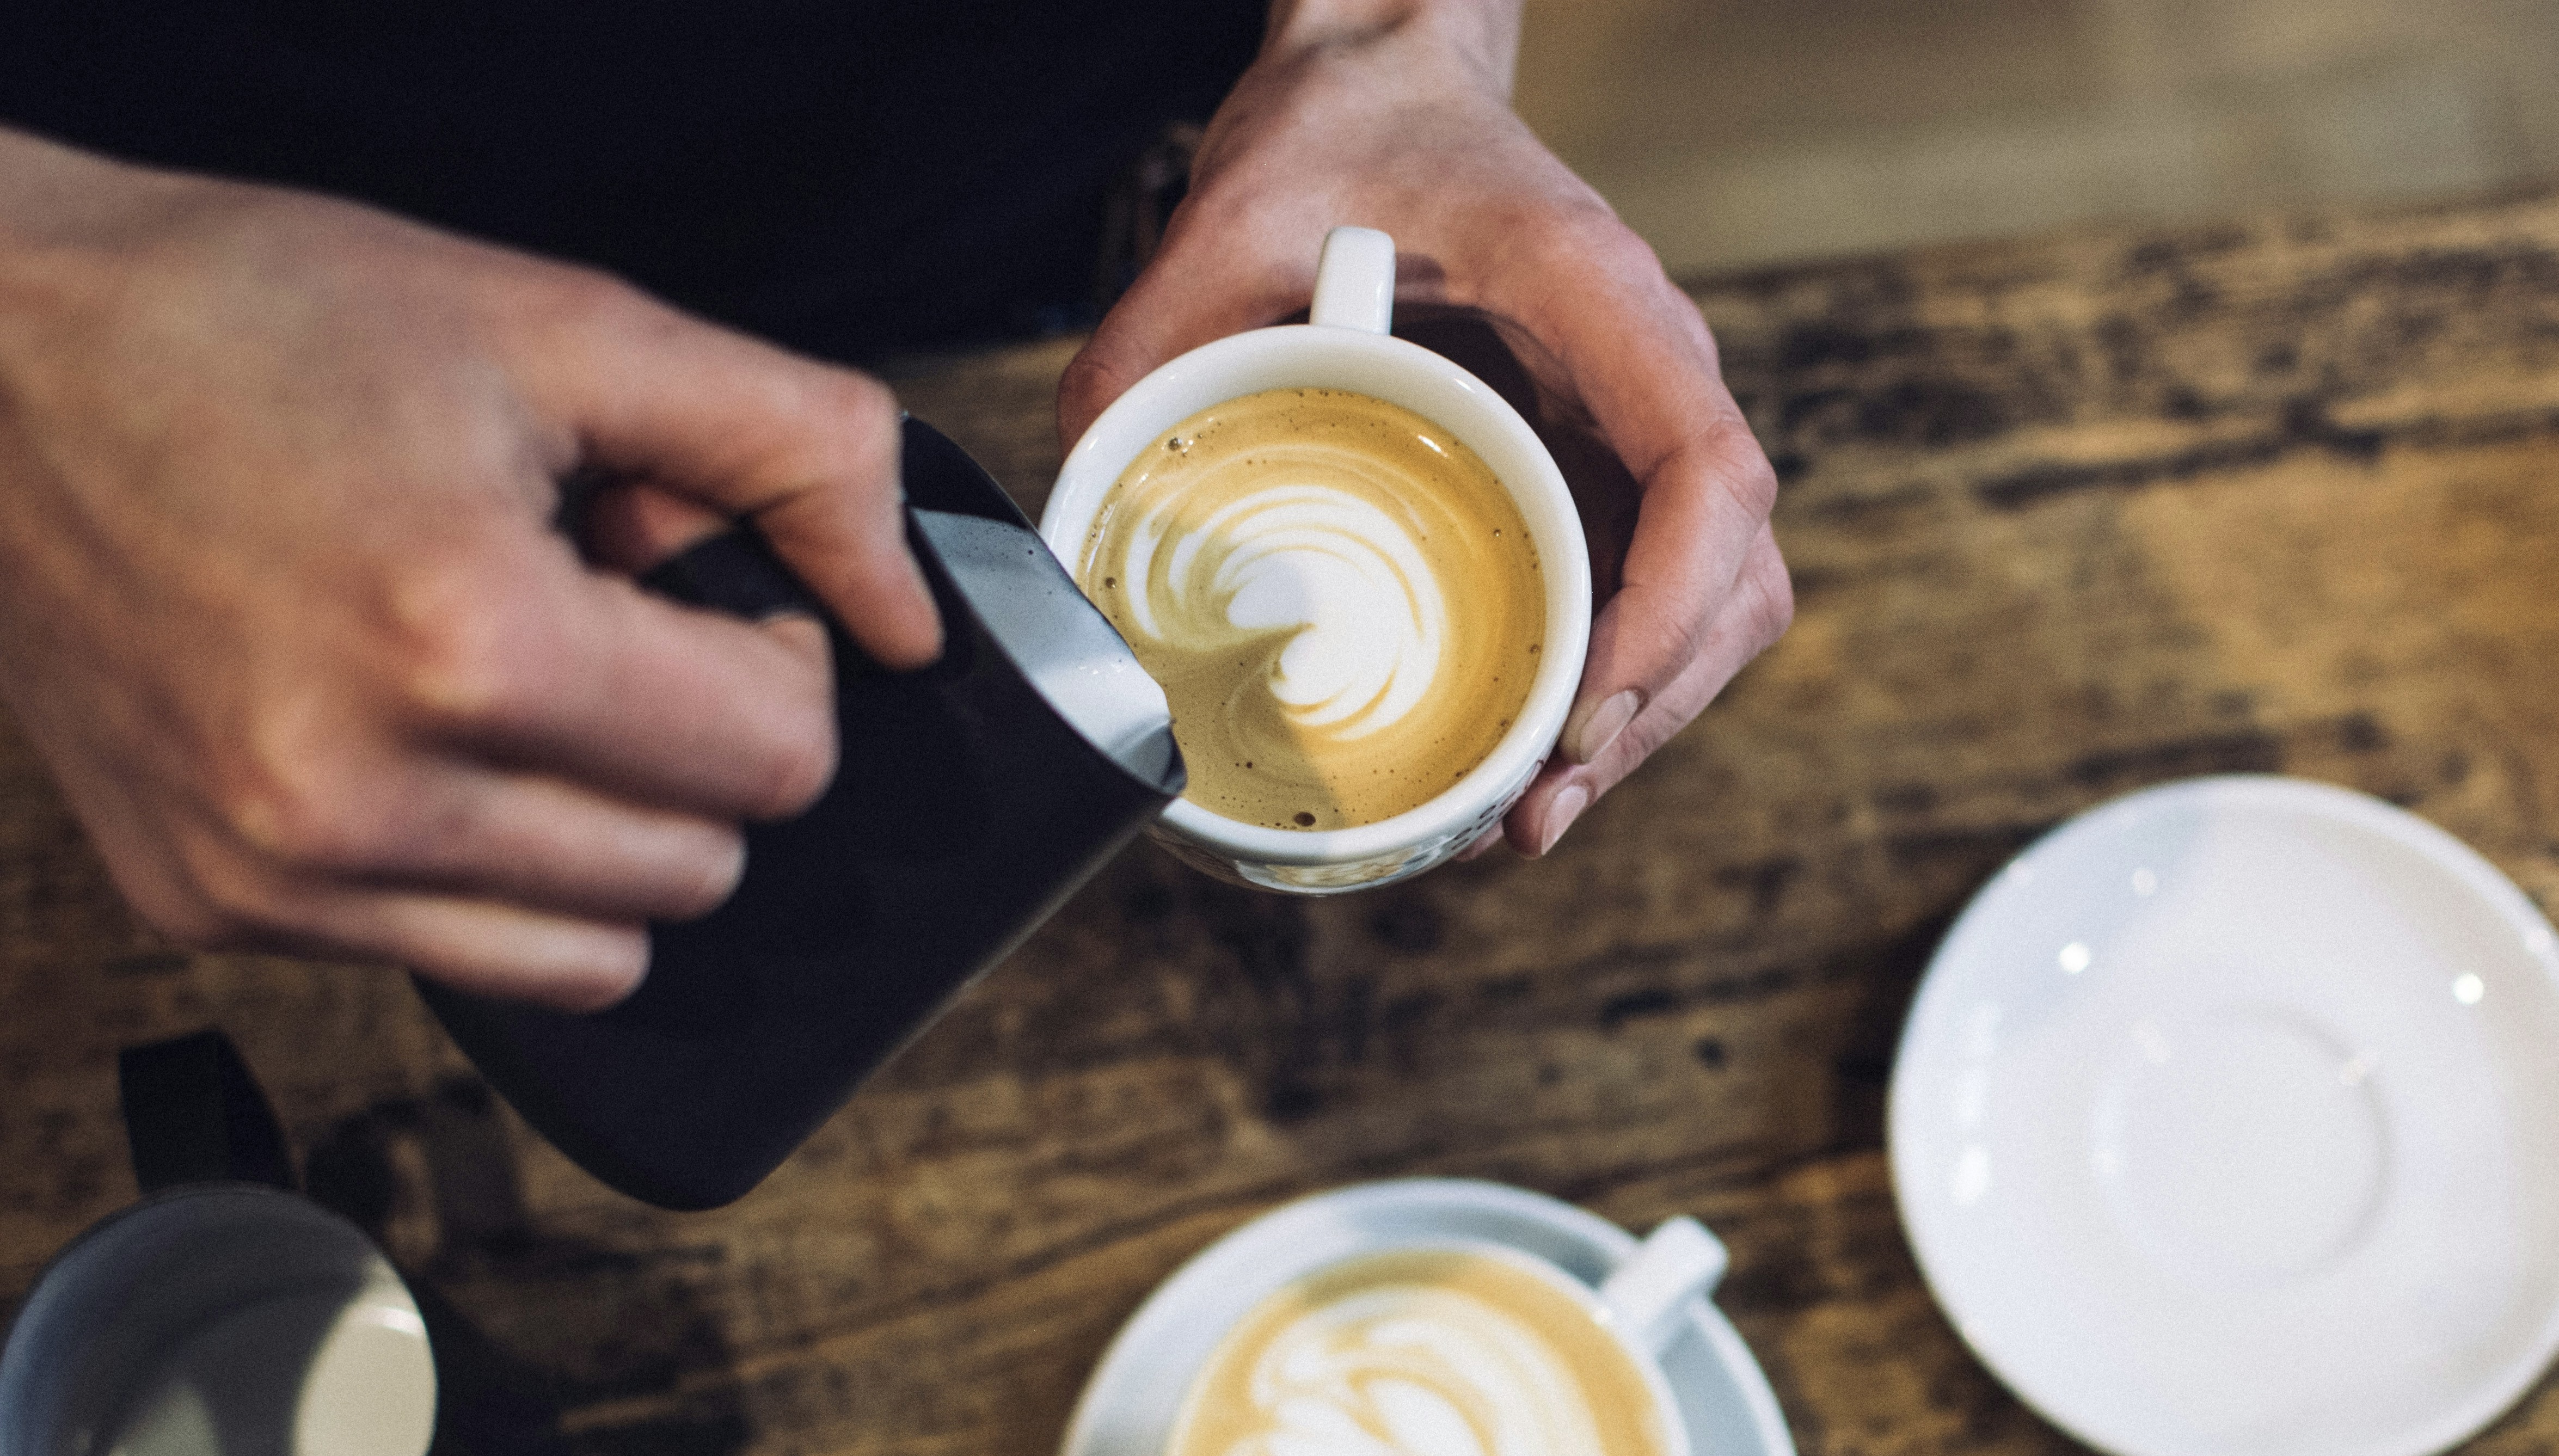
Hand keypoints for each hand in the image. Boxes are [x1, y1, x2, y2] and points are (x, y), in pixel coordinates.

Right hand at [0, 132, 938, 1008]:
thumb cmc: (263, 323)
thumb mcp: (569, 327)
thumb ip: (795, 449)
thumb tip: (913, 615)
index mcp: (467, 641)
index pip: (778, 759)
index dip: (777, 658)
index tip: (699, 586)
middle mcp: (359, 792)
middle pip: (705, 868)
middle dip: (701, 745)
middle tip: (602, 619)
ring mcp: (276, 871)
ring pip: (604, 954)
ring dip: (617, 830)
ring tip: (521, 684)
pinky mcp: (214, 906)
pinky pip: (465, 963)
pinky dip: (497, 875)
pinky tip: (432, 742)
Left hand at [1059, 0, 1790, 857]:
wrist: (1387, 90)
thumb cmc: (1338, 135)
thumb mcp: (1224, 217)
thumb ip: (1149, 345)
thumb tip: (1080, 508)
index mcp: (1596, 299)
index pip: (1710, 471)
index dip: (1669, 612)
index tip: (1580, 712)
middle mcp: (1647, 370)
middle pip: (1731, 576)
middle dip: (1647, 712)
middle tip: (1529, 816)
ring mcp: (1635, 425)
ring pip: (1711, 602)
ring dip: (1639, 719)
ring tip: (1525, 815)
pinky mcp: (1599, 465)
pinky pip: (1647, 591)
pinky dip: (1609, 684)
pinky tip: (1525, 751)